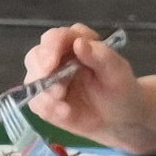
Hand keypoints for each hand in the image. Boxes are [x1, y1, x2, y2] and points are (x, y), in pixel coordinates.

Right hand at [23, 26, 155, 150]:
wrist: (121, 118)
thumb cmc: (122, 90)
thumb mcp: (118, 73)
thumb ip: (101, 56)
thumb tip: (80, 42)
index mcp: (77, 42)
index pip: (55, 38)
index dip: (51, 48)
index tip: (51, 63)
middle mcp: (58, 56)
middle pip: (36, 56)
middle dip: (41, 72)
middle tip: (57, 91)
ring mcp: (49, 78)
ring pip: (32, 80)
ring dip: (45, 95)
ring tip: (66, 109)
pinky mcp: (45, 98)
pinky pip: (37, 102)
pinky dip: (49, 110)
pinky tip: (66, 114)